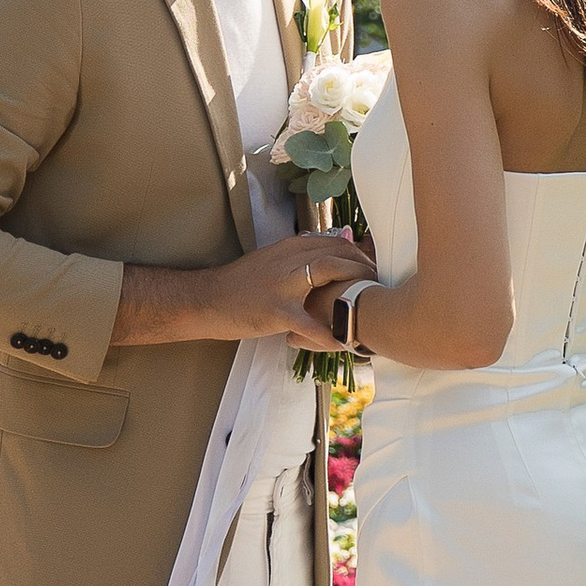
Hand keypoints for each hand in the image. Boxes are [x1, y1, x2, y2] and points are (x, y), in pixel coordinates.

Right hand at [112, 233, 368, 349]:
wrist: (206, 300)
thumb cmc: (241, 285)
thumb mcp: (272, 261)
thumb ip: (302, 255)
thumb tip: (338, 246)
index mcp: (289, 247)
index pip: (334, 241)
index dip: (359, 252)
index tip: (374, 266)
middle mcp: (288, 259)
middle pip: (338, 252)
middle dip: (364, 267)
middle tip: (380, 285)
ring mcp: (283, 284)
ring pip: (328, 274)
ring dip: (354, 288)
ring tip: (368, 307)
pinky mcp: (276, 312)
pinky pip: (309, 324)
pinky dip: (328, 335)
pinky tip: (342, 344)